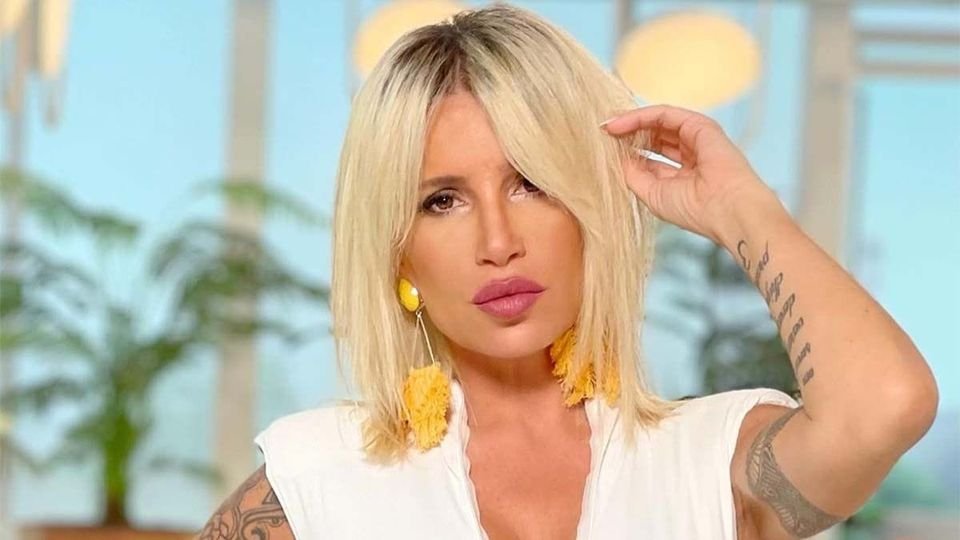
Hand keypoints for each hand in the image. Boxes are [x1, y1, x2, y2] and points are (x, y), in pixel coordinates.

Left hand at [601, 104, 773, 244]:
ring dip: (629, 122)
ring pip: (656, 123)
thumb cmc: (695, 210)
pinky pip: (663, 114)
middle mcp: (690, 154)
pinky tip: (619, 124)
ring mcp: (696, 138)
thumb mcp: (652, 194)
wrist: (727, 210)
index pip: (650, 155)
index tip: (603, 148)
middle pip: (652, 136)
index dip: (627, 151)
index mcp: (682, 174)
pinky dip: (640, 116)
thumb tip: (618, 157)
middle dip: (626, 133)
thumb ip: (634, 174)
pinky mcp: (699, 125)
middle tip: (602, 132)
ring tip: (606, 126)